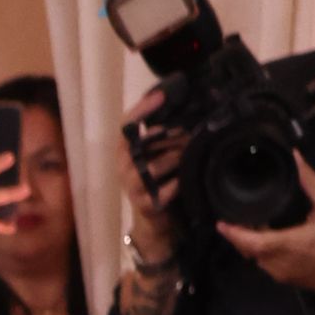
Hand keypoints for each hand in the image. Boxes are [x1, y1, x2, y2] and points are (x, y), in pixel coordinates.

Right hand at [120, 105, 185, 266]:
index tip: (161, 95)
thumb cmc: (156, 181)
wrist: (154, 219)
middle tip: (190, 132)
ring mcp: (133, 187)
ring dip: (177, 159)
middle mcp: (124, 167)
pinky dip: (178, 184)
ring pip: (158, 165)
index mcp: (124, 151)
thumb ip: (160, 135)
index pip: (126, 124)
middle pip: (147, 143)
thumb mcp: (153, 155)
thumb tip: (184, 105)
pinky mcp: (146, 204)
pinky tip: (183, 181)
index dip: (142, 108)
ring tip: (190, 157)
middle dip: (172, 136)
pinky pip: (167, 188)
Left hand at [220, 153, 314, 294]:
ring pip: (257, 258)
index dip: (233, 233)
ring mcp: (280, 274)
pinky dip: (263, 251)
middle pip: (248, 250)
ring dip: (252, 243)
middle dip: (240, 235)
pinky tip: (270, 237)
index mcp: (285, 244)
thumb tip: (296, 157)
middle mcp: (277, 263)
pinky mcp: (286, 280)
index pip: (249, 242)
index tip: (221, 223)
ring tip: (252, 224)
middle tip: (235, 218)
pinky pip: (268, 264)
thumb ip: (310, 181)